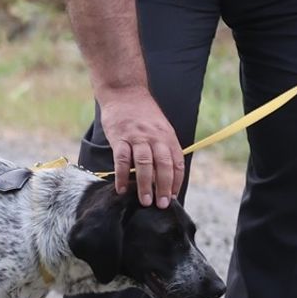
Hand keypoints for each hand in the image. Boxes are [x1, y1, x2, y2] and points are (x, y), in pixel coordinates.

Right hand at [99, 90, 184, 208]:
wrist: (125, 91)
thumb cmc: (143, 113)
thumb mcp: (160, 127)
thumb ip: (164, 147)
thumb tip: (166, 175)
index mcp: (167, 136)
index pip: (176, 162)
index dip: (176, 181)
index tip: (173, 197)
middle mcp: (155, 137)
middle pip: (163, 165)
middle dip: (164, 187)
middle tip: (162, 205)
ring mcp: (137, 137)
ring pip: (144, 164)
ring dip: (145, 184)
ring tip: (145, 201)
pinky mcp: (120, 137)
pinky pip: (122, 159)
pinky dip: (122, 175)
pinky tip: (121, 188)